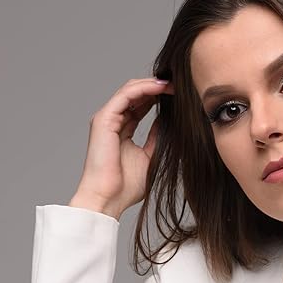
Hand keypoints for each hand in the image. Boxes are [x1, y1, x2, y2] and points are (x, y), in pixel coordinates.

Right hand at [72, 76, 173, 218]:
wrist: (108, 198)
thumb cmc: (125, 186)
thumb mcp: (149, 157)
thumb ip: (156, 139)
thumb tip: (168, 124)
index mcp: (121, 129)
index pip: (140, 105)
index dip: (158, 97)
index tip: (178, 95)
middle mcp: (112, 121)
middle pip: (135, 94)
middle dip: (157, 87)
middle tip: (179, 85)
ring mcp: (107, 119)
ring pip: (130, 90)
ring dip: (152, 84)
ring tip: (172, 84)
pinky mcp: (104, 119)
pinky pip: (125, 96)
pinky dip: (143, 89)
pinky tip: (160, 88)